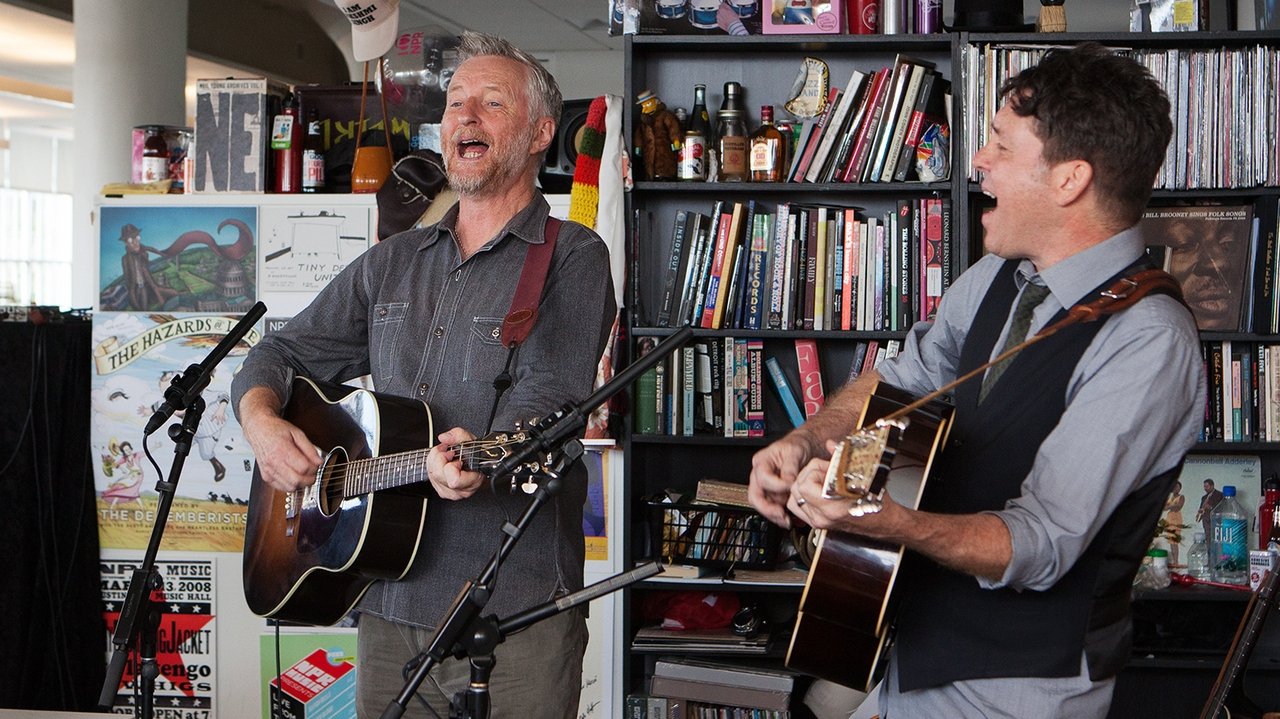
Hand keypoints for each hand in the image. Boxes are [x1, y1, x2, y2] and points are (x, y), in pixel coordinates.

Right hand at [243, 411, 321, 492]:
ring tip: (304, 474)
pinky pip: (281, 488)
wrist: (258, 429)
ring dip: (301, 483)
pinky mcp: (266, 477)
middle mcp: (273, 463)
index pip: (303, 468)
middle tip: (313, 472)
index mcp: (282, 450)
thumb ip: (310, 449)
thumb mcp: (297, 433)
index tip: (316, 464)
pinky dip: (291, 485)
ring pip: (290, 487)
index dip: (314, 468)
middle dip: (310, 479)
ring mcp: (268, 471)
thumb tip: (319, 461)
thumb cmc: (276, 429)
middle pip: (297, 481)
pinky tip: (294, 476)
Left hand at [427, 427, 485, 499]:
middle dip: (440, 458)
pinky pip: (430, 477)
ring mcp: (450, 493)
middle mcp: (461, 491)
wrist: (478, 463)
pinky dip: (433, 466)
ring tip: (446, 456)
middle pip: (438, 475)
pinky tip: (443, 463)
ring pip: (432, 475)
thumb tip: (444, 438)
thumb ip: (458, 435)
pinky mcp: (442, 491)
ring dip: (436, 461)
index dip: (451, 465)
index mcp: (472, 481)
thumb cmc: (476, 455)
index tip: (455, 457)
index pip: (454, 480)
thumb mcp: (471, 440)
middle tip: (449, 453)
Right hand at [748, 429, 823, 526]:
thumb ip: (790, 467)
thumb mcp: (795, 451)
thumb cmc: (797, 447)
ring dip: (775, 515)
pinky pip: (772, 508)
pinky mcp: (773, 495)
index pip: (763, 478)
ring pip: (763, 505)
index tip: (790, 487)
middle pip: (755, 496)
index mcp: (762, 462)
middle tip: (782, 516)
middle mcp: (760, 475)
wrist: (805, 449)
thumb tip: (787, 481)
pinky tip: (790, 520)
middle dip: (768, 509)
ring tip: (788, 521)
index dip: (777, 485)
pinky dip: (781, 516)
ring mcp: (765, 487)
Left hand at [787, 451, 904, 536]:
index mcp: (832, 506)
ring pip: (794, 498)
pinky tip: (816, 490)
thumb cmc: (875, 500)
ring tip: (821, 480)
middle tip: (825, 472)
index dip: (815, 471)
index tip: (828, 468)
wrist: (883, 520)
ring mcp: (818, 521)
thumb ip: (841, 457)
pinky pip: (798, 507)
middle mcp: (822, 516)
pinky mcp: (817, 523)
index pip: (805, 484)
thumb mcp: (861, 474)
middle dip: (809, 475)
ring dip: (804, 485)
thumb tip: (830, 444)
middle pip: (797, 489)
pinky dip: (802, 496)